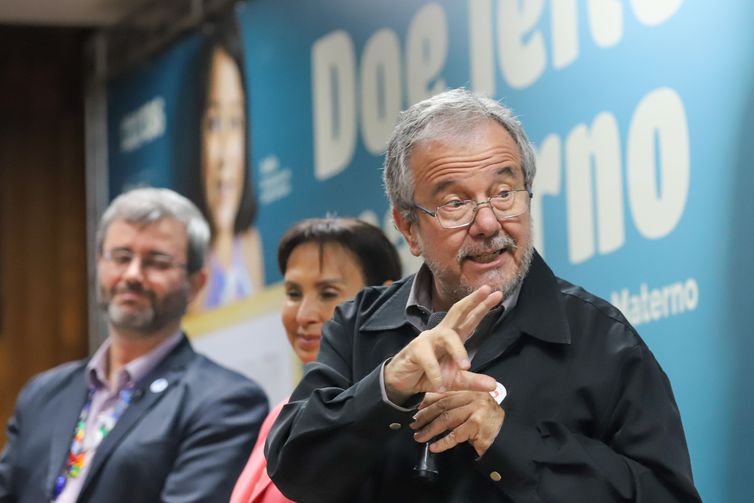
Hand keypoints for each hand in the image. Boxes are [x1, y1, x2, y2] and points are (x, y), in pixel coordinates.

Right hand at [384, 286, 501, 403]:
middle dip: (472, 301)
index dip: (482, 307)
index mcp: (453, 337)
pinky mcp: (415, 350)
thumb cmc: (430, 375)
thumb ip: (473, 381)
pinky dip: (436, 375)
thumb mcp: (455, 381)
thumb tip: (494, 385)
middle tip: (487, 290)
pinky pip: (429, 361)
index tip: (497, 294)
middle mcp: (442, 334)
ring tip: (465, 366)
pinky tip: (440, 386)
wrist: (404, 382)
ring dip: (458, 351)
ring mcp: (427, 339)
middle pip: (457, 312)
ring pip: (446, 336)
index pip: (470, 319)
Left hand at [411, 391, 504, 456]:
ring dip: (430, 429)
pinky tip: (434, 447)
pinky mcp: (478, 425)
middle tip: (413, 425)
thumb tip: (428, 407)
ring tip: (419, 437)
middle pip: (443, 405)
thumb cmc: (489, 423)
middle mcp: (473, 397)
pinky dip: (443, 442)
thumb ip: (456, 405)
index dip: (427, 402)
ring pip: (446, 419)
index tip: (415, 410)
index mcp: (470, 390)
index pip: (444, 394)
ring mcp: (476, 410)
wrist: (509, 434)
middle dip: (425, 416)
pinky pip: (455, 435)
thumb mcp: (473, 408)